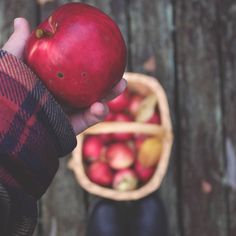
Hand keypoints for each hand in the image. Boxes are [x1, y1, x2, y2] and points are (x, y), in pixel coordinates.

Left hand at [2, 17, 126, 134]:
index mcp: (56, 84)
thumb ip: (21, 45)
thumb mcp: (14, 63)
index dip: (93, 66)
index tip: (105, 55)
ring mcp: (70, 113)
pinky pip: (88, 120)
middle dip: (108, 82)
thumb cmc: (9, 88)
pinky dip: (97, 113)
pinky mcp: (71, 127)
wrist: (8, 119)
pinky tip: (100, 107)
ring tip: (121, 84)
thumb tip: (23, 22)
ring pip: (96, 105)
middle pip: (92, 90)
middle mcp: (65, 98)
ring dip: (110, 96)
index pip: (79, 74)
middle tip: (120, 71)